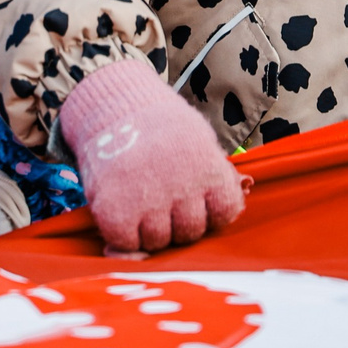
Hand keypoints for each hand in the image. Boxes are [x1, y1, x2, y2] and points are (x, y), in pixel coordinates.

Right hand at [60, 61, 248, 255]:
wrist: (111, 104)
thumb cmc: (159, 124)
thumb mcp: (199, 139)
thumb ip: (216, 172)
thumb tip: (236, 197)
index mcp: (208, 170)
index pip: (225, 213)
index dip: (212, 213)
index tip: (199, 204)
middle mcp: (182, 190)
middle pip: (189, 233)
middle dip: (179, 224)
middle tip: (165, 204)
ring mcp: (147, 202)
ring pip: (158, 243)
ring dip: (150, 231)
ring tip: (142, 205)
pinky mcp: (115, 211)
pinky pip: (125, 244)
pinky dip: (123, 236)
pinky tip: (123, 214)